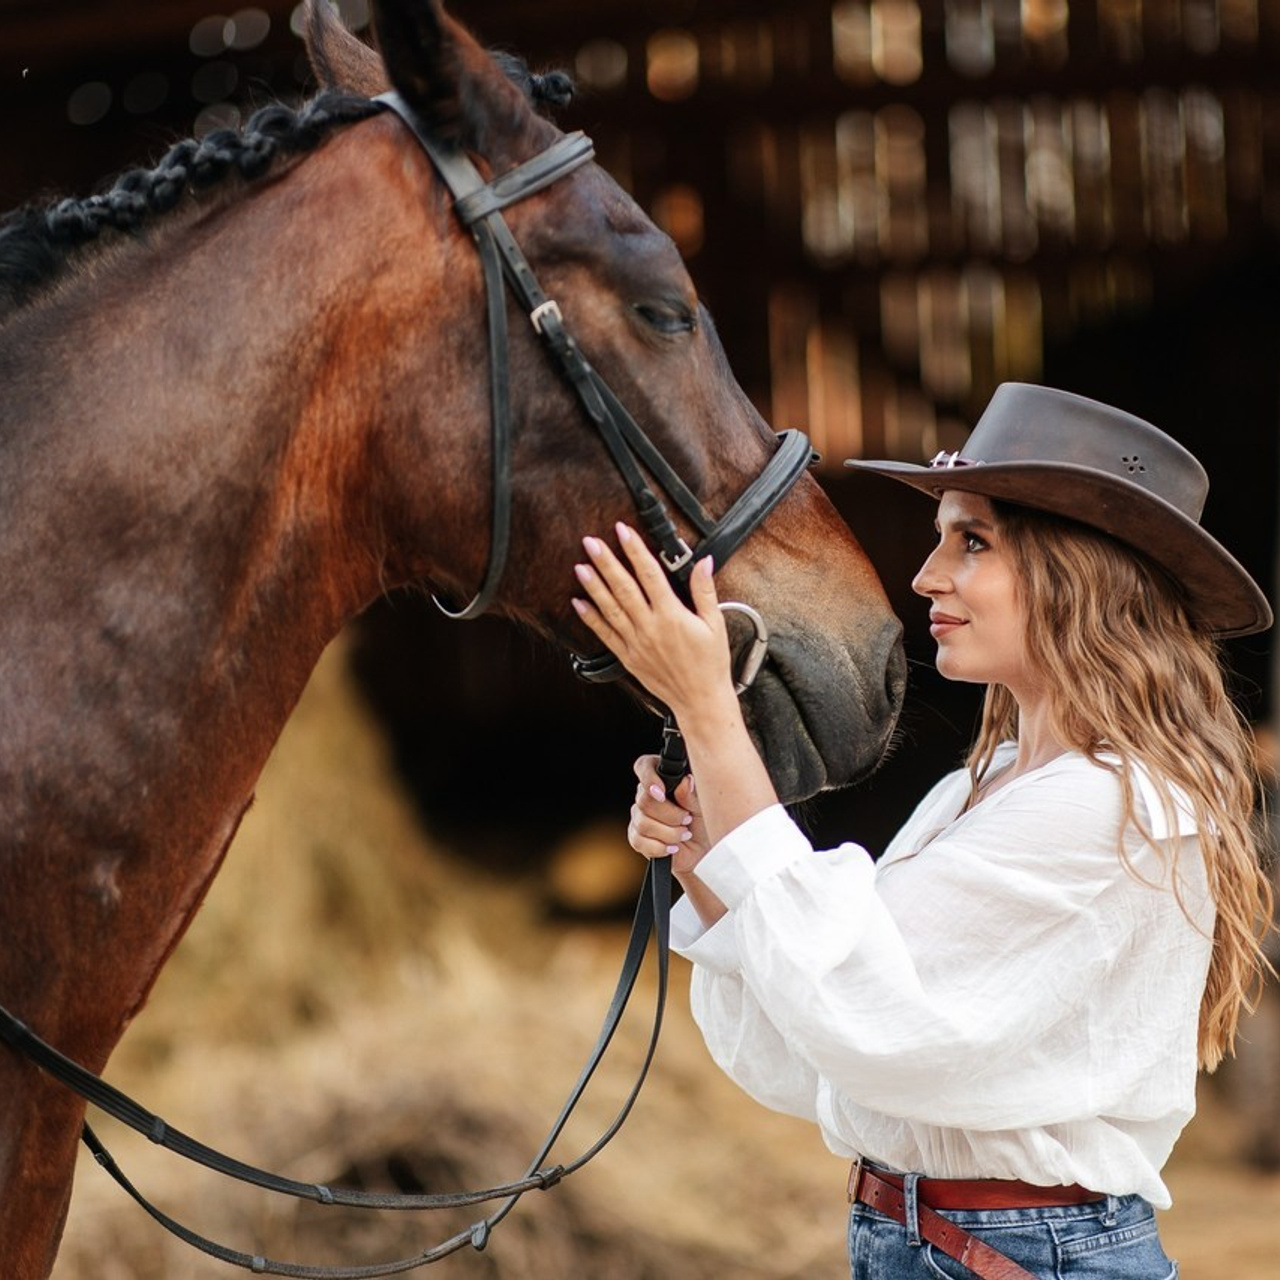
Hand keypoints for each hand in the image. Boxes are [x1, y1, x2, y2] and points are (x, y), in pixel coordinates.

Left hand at [571, 523, 736, 724]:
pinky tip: (579, 603)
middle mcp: (650, 627)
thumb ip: (705, 591)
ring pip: (610, 609)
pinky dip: (591, 618)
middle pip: (624, 588)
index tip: (623, 531)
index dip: (635, 550)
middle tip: (591, 542)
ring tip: (580, 566)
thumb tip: (704, 562)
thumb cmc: (710, 663)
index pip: (650, 575)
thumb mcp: (715, 624)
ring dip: (593, 586)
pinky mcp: (628, 657)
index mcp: (672, 615)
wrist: (700, 700)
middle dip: (606, 562)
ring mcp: (636, 643)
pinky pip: (605, 635)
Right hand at [627, 753, 707, 873]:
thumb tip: (685, 781)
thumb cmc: (706, 823)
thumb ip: (692, 794)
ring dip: (668, 833)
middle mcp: (649, 795)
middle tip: (687, 819)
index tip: (661, 793)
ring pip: (643, 823)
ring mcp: (640, 816)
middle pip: (644, 800)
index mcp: (664, 779)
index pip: (644, 766)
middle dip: (669, 814)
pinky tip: (673, 846)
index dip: (648, 778)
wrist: (705, 851)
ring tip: (684, 834)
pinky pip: (638, 841)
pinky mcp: (638, 837)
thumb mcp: (704, 806)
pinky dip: (659, 847)